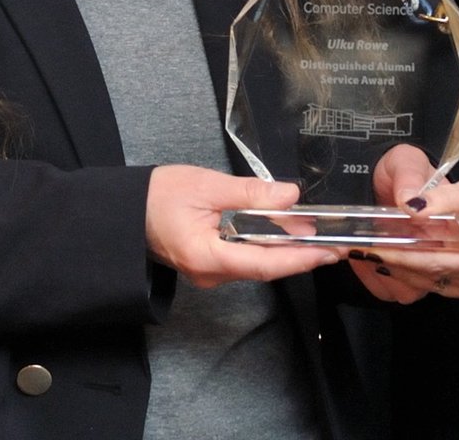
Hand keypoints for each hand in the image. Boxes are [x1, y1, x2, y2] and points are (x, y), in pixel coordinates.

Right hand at [145, 165, 341, 287]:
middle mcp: (210, 274)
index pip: (264, 263)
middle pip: (264, 268)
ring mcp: (209, 272)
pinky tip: (283, 233)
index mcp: (207, 257)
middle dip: (300, 255)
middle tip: (334, 243)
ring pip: (256, 264)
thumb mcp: (207, 184)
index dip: (299, 258)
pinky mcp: (209, 263)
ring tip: (316, 235)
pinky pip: (245, 259)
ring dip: (285, 250)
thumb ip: (250, 192)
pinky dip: (267, 246)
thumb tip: (289, 195)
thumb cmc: (158, 195)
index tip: (328, 253)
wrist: (124, 211)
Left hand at [347, 145, 458, 301]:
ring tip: (377, 252)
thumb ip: (440, 199)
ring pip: (436, 282)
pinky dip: (424, 270)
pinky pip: (446, 282)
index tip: (373, 248)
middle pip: (432, 275)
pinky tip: (404, 258)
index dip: (400, 256)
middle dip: (396, 263)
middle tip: (364, 249)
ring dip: (406, 269)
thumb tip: (409, 207)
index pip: (434, 261)